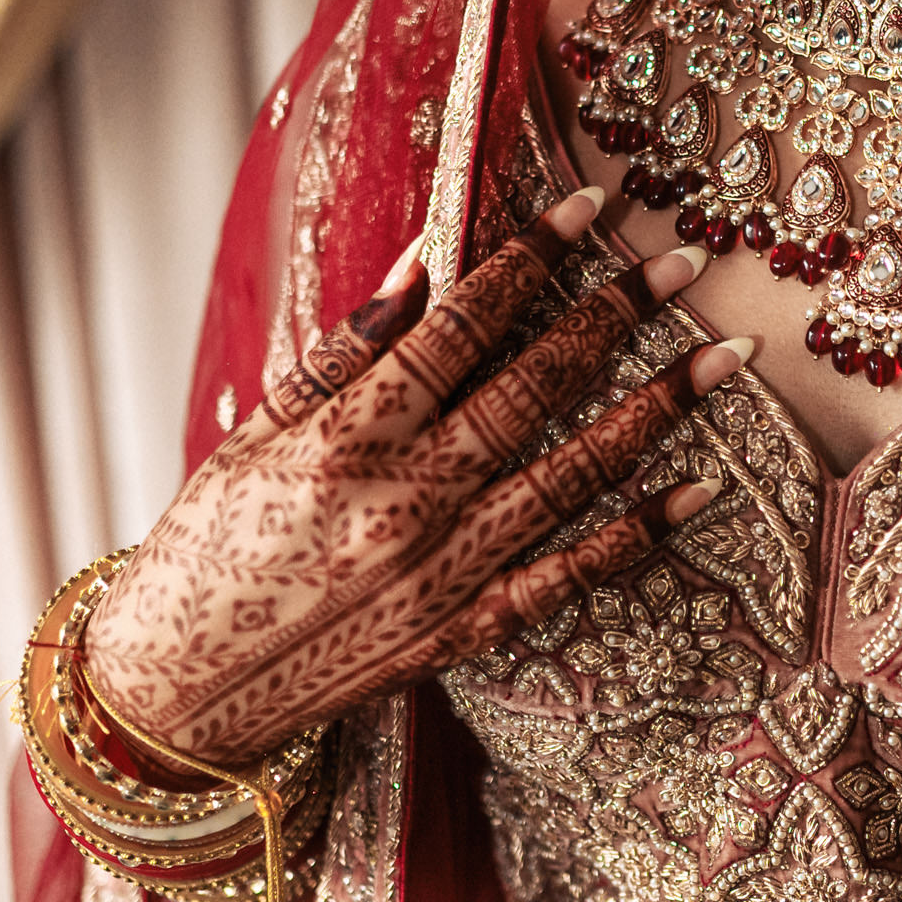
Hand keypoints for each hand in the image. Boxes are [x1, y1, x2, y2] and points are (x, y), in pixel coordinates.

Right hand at [86, 188, 749, 766]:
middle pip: (532, 389)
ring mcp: (443, 570)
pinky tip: (693, 490)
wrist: (179, 694)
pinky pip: (567, 578)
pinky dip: (634, 535)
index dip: (529, 259)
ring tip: (722, 357)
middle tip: (683, 263)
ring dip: (655, 409)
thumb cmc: (209, 548)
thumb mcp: (257, 433)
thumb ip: (344, 351)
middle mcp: (404, 499)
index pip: (458, 326)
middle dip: (615, 316)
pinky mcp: (462, 632)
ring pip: (571, 474)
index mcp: (345, 436)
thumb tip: (421, 263)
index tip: (589, 207)